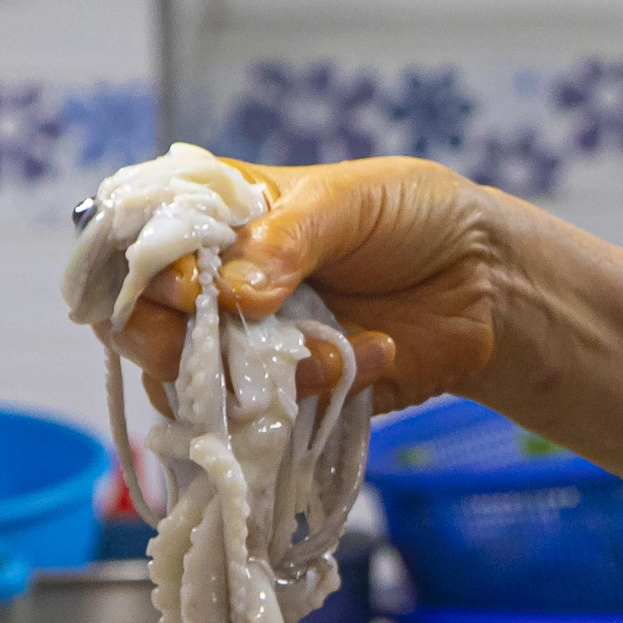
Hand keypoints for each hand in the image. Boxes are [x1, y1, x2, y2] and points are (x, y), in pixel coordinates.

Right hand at [115, 154, 512, 409]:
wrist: (488, 282)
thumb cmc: (412, 218)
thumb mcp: (348, 202)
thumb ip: (284, 241)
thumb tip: (228, 293)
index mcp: (216, 218)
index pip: (133, 246)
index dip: (142, 273)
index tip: (188, 288)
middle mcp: (217, 286)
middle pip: (139, 328)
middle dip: (172, 342)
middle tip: (224, 338)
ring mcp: (248, 347)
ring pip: (193, 387)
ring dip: (254, 375)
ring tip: (331, 346)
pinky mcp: (290, 398)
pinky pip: (264, 420)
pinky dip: (316, 393)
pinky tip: (373, 354)